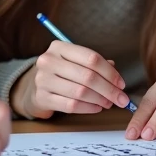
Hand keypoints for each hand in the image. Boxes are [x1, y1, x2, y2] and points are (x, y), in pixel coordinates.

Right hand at [11, 41, 129, 118]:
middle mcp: (48, 60)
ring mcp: (43, 79)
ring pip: (80, 92)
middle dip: (109, 90)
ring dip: (100, 100)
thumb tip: (117, 78)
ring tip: (109, 103)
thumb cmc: (61, 73)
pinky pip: (71, 105)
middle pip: (88, 76)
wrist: (34, 88)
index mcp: (59, 47)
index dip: (110, 72)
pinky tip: (96, 108)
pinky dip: (88, 108)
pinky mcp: (41, 97)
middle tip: (121, 99)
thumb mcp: (75, 62)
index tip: (121, 84)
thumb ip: (95, 65)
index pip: (91, 58)